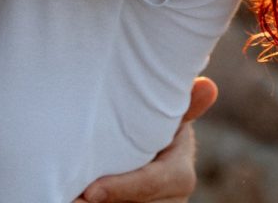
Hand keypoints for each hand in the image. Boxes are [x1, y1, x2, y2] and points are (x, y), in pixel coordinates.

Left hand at [74, 77, 216, 202]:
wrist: (158, 153)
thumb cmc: (161, 128)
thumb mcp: (172, 116)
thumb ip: (185, 105)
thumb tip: (208, 85)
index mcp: (180, 175)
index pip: (149, 183)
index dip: (120, 188)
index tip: (90, 191)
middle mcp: (172, 200)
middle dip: (105, 202)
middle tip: (72, 197)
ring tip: (69, 198)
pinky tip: (75, 200)